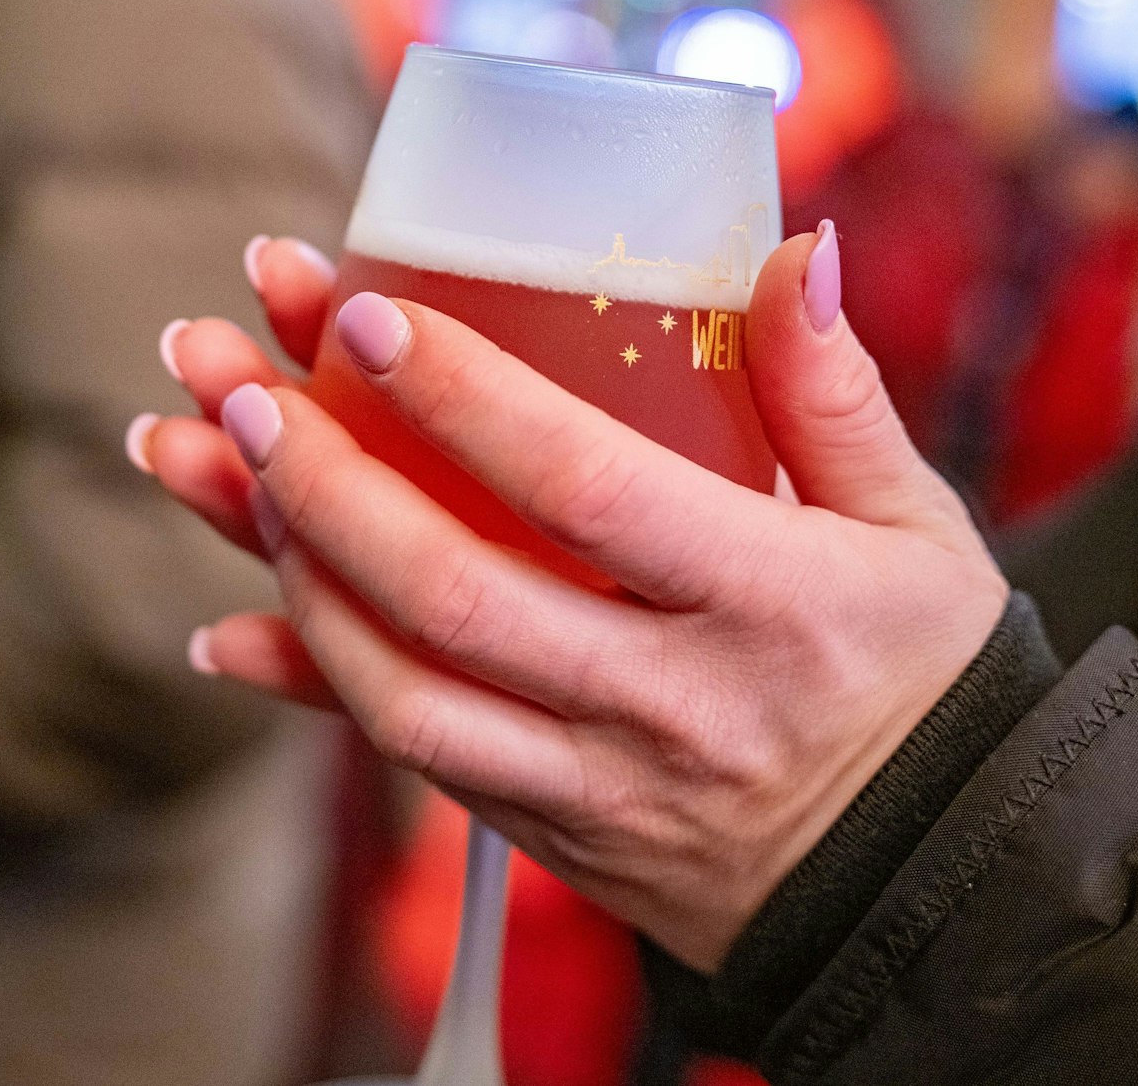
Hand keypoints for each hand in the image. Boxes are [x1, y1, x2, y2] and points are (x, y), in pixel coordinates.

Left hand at [134, 226, 1007, 971]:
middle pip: (456, 593)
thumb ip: (835, 391)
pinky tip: (232, 628)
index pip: (589, 492)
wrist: (921, 887)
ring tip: (216, 468)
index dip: (464, 402)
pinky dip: (312, 687)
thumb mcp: (914, 529)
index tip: (364, 313)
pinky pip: (409, 763)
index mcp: (766, 601)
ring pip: (404, 691)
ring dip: (292, 573)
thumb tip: (798, 250)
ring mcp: (598, 784)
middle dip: (323, 483)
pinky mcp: (553, 833)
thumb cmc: (920, 683)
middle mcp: (667, 702)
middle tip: (238, 384)